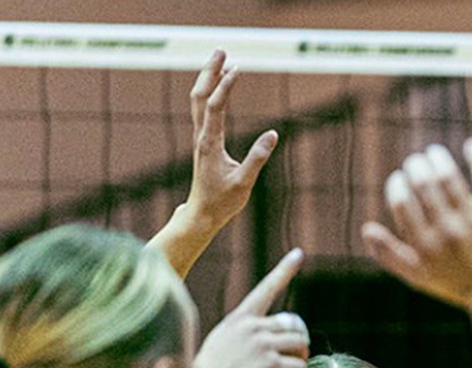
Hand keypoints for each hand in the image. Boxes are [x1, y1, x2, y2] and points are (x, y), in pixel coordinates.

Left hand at [181, 50, 277, 228]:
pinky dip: (209, 92)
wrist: (202, 213)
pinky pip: (203, 109)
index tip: (237, 69)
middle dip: (210, 71)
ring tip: (220, 61)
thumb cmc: (223, 201)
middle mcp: (202, 136)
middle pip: (200, 95)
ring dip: (207, 78)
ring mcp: (201, 137)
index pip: (215, 107)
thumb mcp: (244, 183)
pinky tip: (217, 86)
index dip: (225, 87)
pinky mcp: (204, 141)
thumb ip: (258, 158)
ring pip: (198, 100)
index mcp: (210, 143)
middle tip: (221, 51)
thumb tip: (273, 135)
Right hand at [195, 249, 310, 367]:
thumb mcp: (221, 345)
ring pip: (300, 345)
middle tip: (295, 363)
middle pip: (293, 327)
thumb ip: (244, 335)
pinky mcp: (271, 363)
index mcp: (239, 319)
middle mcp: (251, 326)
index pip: (265, 290)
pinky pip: (300, 366)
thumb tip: (270, 336)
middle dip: (298, 345)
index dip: (284, 271)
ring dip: (302, 362)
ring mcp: (262, 343)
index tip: (298, 254)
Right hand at [363, 140, 471, 311]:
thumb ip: (389, 255)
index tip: (401, 180)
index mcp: (424, 243)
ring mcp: (471, 220)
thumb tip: (367, 229)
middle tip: (417, 164)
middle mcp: (446, 229)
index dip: (398, 184)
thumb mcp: (418, 277)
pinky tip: (471, 145)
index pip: (402, 201)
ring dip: (438, 158)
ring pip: (449, 177)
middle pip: (423, 184)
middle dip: (415, 167)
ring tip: (434, 154)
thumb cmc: (457, 286)